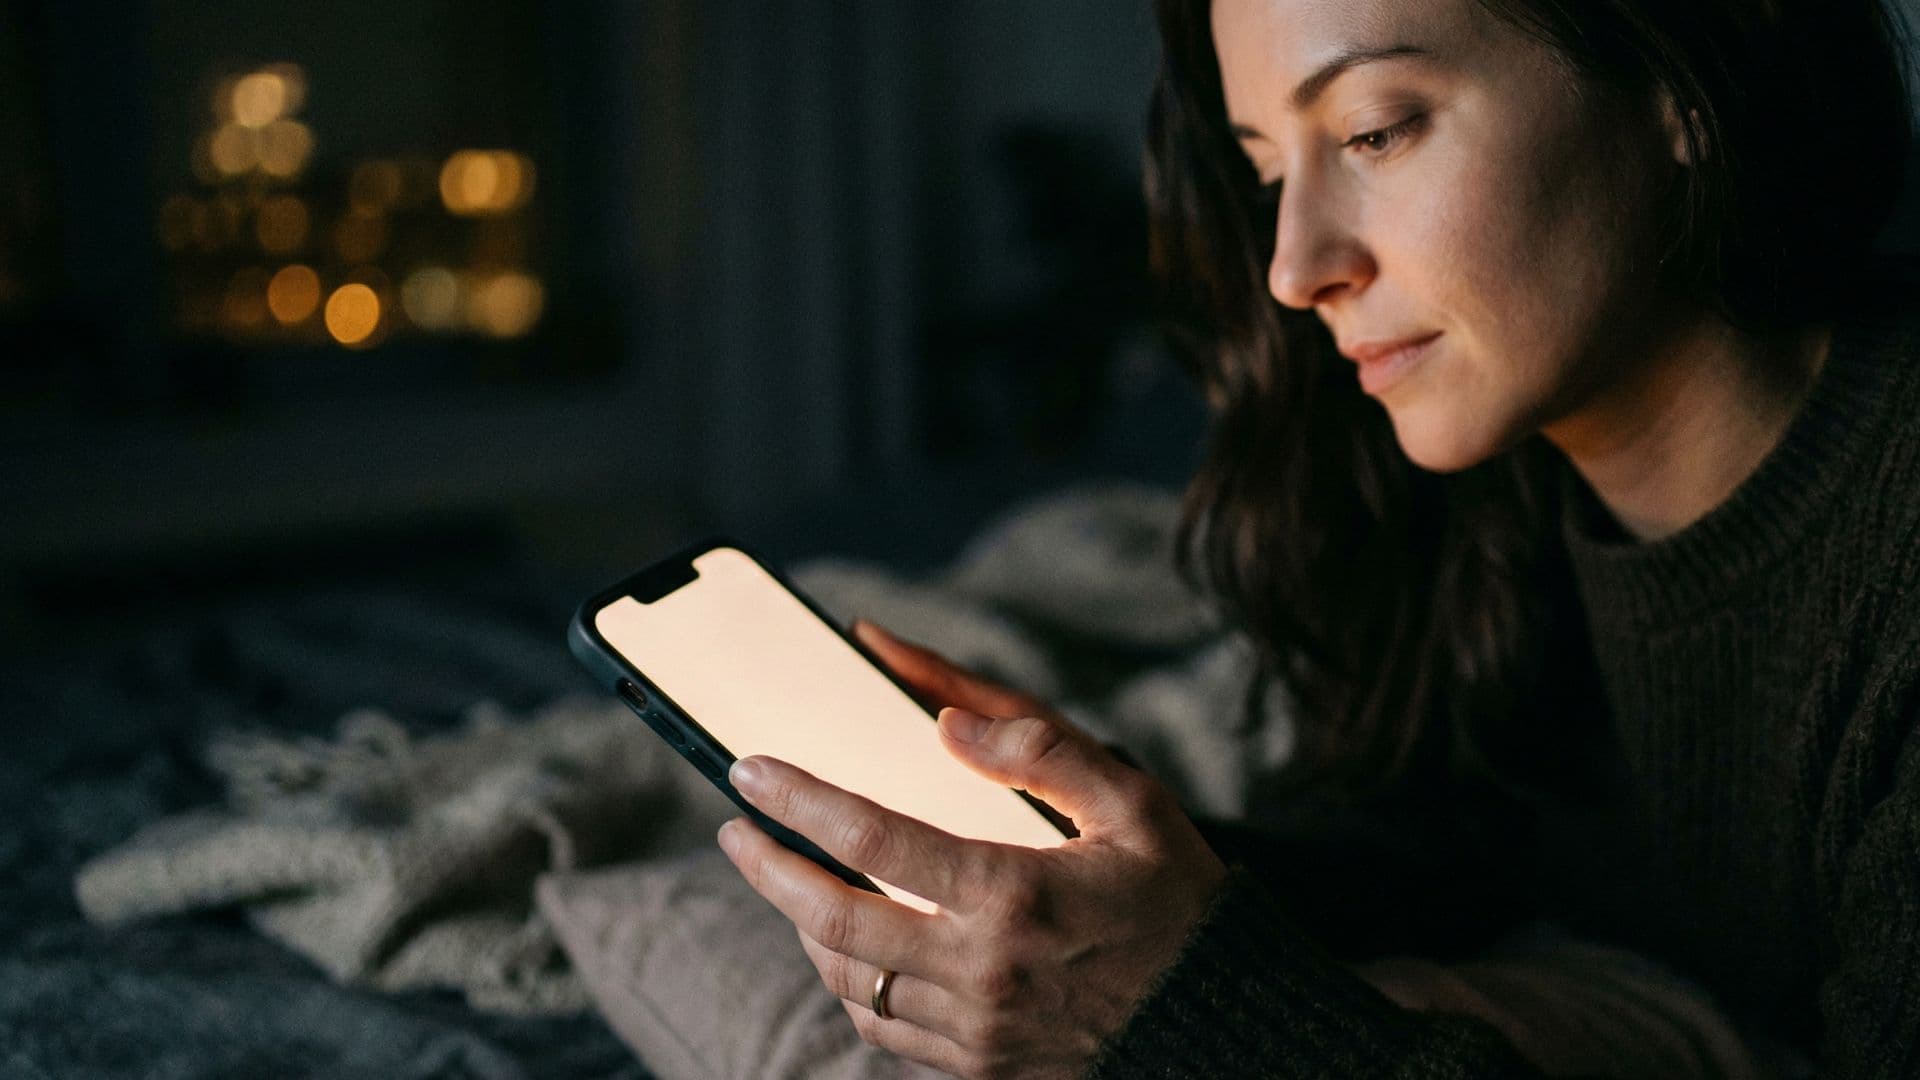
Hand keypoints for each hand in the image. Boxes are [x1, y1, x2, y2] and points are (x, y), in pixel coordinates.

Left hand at [718, 625, 1227, 1079]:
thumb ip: (1039, 747)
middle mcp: (984, 971)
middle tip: (736, 829)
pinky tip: (848, 949)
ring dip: (804, 928)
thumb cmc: (1176, 899)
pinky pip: (883, 1032)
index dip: (797, 798)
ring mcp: (977, 1032)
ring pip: (848, 982)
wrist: (1225, 1021)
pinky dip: (851, 985)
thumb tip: (943, 720)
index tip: (748, 770)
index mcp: (1014, 893)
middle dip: (768, 868)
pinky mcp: (981, 1070)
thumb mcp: (1130, 801)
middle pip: (832, 919)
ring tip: (790, 880)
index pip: (870, 837)